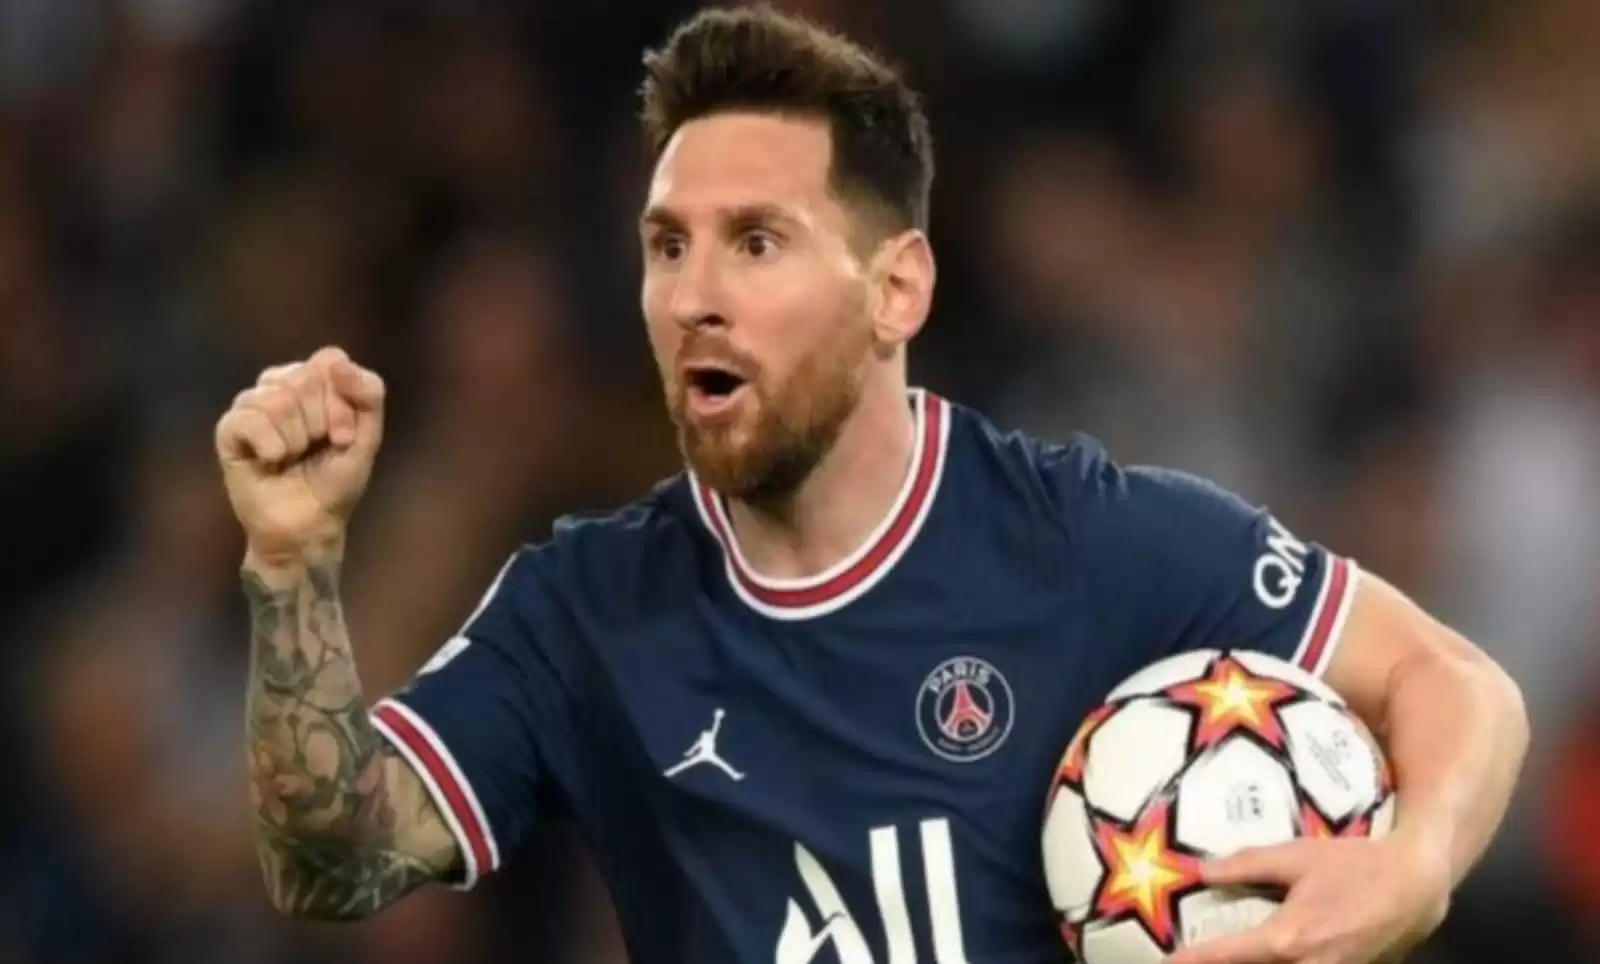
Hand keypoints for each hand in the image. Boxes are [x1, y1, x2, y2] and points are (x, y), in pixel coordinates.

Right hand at [215, 346, 386, 561]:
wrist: (307, 525)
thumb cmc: (336, 481)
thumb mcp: (367, 437)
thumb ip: (368, 394)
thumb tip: (337, 361)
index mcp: (316, 382)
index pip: (328, 361)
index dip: (339, 400)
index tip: (344, 436)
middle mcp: (281, 386)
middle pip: (303, 379)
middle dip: (319, 423)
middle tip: (317, 450)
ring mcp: (252, 405)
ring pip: (275, 399)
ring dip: (295, 439)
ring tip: (293, 458)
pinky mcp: (229, 430)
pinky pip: (247, 419)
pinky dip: (269, 445)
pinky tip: (270, 461)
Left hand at [1168, 833, 1450, 963]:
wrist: (1416, 888)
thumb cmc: (1355, 865)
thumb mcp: (1299, 855)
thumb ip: (1248, 864)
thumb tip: (1201, 870)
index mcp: (1290, 937)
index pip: (1230, 955)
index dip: (1196, 961)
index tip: (1168, 963)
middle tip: (1187, 963)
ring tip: (1223, 961)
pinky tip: (1267, 960)